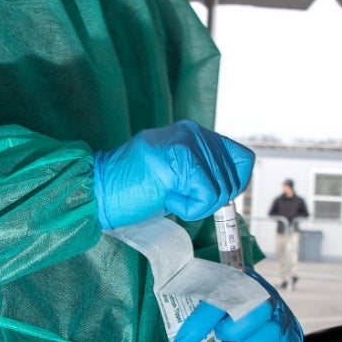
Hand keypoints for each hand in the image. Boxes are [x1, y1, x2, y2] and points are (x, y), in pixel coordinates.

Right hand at [92, 122, 252, 228]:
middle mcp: (193, 133)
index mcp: (193, 132)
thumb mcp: (175, 171)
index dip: (233, 184)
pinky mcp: (179, 161)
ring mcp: (186, 144)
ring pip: (221, 190)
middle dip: (211, 200)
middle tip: (180, 198)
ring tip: (169, 196)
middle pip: (234, 178)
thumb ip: (201, 168)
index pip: (241, 158)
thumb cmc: (133, 187)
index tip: (211, 196)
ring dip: (197, 205)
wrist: (99, 191)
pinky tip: (167, 199)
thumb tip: (232, 184)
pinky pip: (207, 196)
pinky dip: (190, 209)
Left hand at [171, 275, 303, 341]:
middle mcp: (267, 296)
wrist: (258, 304)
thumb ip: (198, 314)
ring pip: (268, 335)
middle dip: (231, 332)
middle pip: (253, 312)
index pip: (221, 297)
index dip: (200, 324)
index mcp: (243, 280)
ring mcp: (282, 319)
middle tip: (219, 339)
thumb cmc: (230, 305)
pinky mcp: (290, 340)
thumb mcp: (211, 299)